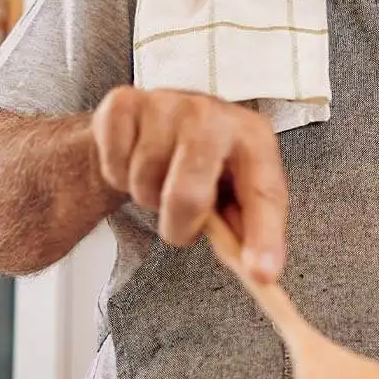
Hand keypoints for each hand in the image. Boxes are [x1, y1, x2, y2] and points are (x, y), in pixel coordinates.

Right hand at [90, 87, 288, 281]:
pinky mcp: (124, 103)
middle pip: (187, 195)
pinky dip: (118, 177)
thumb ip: (246, 231)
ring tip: (160, 181)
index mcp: (252, 137)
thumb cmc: (201, 163)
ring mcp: (166, 104)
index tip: (262, 275)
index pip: (263, 193)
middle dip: (178, 225)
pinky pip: (113, 165)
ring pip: (143, 182)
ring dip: (147, 196)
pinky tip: (135, 161)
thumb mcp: (233, 192)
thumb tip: (260, 272)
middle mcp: (211, 114)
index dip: (264, 237)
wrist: (150, 123)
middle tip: (181, 221)